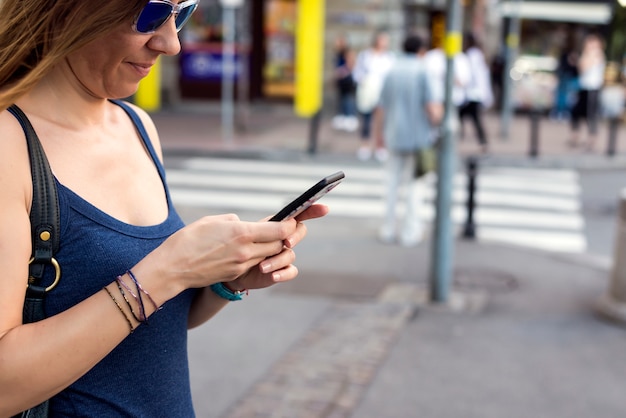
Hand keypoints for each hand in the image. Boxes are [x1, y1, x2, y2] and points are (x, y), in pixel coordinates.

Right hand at [149, 213, 300, 291]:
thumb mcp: (212, 221)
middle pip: (278, 245)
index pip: (280, 230)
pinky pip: (252, 264)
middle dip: (282, 238)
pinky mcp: (235, 275)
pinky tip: (245, 251)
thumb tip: (245, 224)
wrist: (172, 268)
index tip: (292, 220)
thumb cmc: (188, 239)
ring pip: (267, 257)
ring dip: (269, 249)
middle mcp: (246, 251)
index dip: (290, 225)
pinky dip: (254, 258)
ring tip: (262, 239)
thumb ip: (233, 221)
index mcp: (242, 233)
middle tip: (281, 229)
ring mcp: (241, 265)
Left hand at [227, 204, 328, 290]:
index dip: (312, 210)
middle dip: (295, 236)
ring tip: (261, 266)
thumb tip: (257, 224)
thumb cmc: (231, 246)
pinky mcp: (281, 271)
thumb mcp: (237, 232)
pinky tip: (272, 275)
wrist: (228, 269)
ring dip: (277, 259)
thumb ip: (250, 226)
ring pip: (290, 254)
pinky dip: (283, 273)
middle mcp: (282, 239)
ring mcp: (282, 255)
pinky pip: (291, 271)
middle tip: (285, 242)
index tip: (324, 209)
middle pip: (299, 231)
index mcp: (274, 225)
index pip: (296, 213)